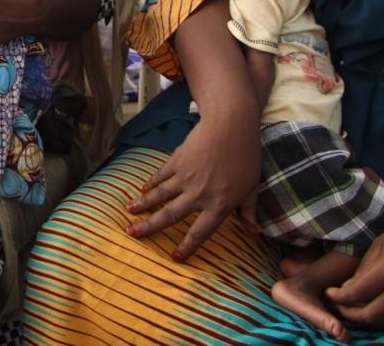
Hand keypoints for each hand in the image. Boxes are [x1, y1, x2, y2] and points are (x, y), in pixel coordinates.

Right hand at [125, 112, 261, 260]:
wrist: (230, 125)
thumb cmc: (246, 156)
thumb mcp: (252, 187)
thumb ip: (249, 210)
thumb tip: (254, 231)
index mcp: (219, 205)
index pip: (200, 232)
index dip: (186, 247)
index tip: (174, 258)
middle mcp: (198, 195)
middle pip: (170, 216)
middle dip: (149, 227)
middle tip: (132, 234)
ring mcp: (185, 177)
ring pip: (159, 195)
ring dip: (143, 204)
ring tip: (129, 211)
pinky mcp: (177, 161)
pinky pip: (160, 176)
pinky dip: (150, 183)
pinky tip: (142, 189)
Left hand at [325, 210, 383, 329]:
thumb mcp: (379, 245)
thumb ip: (363, 270)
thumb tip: (347, 289)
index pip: (354, 295)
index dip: (337, 298)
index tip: (328, 292)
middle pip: (370, 316)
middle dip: (348, 314)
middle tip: (338, 305)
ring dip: (366, 320)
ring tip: (354, 309)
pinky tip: (375, 310)